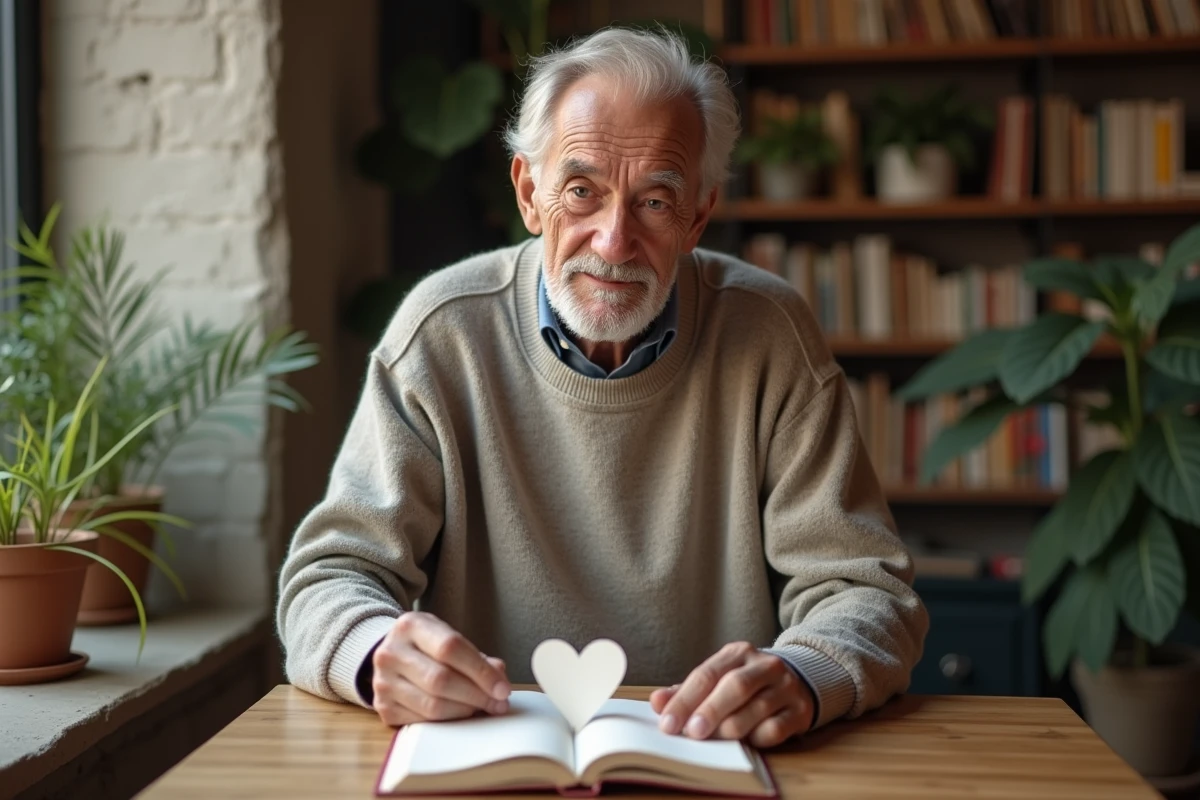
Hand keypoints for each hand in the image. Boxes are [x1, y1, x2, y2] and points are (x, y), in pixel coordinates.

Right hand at [371, 611, 511, 725]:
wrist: (392, 654)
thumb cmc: (427, 645)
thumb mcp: (448, 637)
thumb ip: (475, 656)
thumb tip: (499, 678)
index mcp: (411, 626)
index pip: (450, 648)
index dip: (481, 671)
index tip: (503, 689)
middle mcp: (391, 653)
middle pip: (441, 680)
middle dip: (477, 695)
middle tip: (498, 703)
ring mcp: (383, 682)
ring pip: (432, 706)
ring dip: (465, 711)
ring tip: (481, 707)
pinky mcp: (383, 708)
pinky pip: (422, 722)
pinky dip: (447, 722)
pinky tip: (459, 713)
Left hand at [650, 642, 813, 747]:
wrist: (798, 680)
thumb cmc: (746, 683)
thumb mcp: (717, 678)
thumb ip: (686, 691)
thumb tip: (657, 702)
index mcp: (738, 653)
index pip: (706, 674)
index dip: (684, 700)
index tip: (667, 723)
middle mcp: (764, 665)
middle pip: (735, 686)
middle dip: (710, 711)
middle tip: (692, 732)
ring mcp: (785, 687)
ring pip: (756, 708)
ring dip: (731, 728)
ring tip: (714, 739)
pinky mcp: (799, 711)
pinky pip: (775, 729)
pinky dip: (756, 738)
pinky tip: (745, 742)